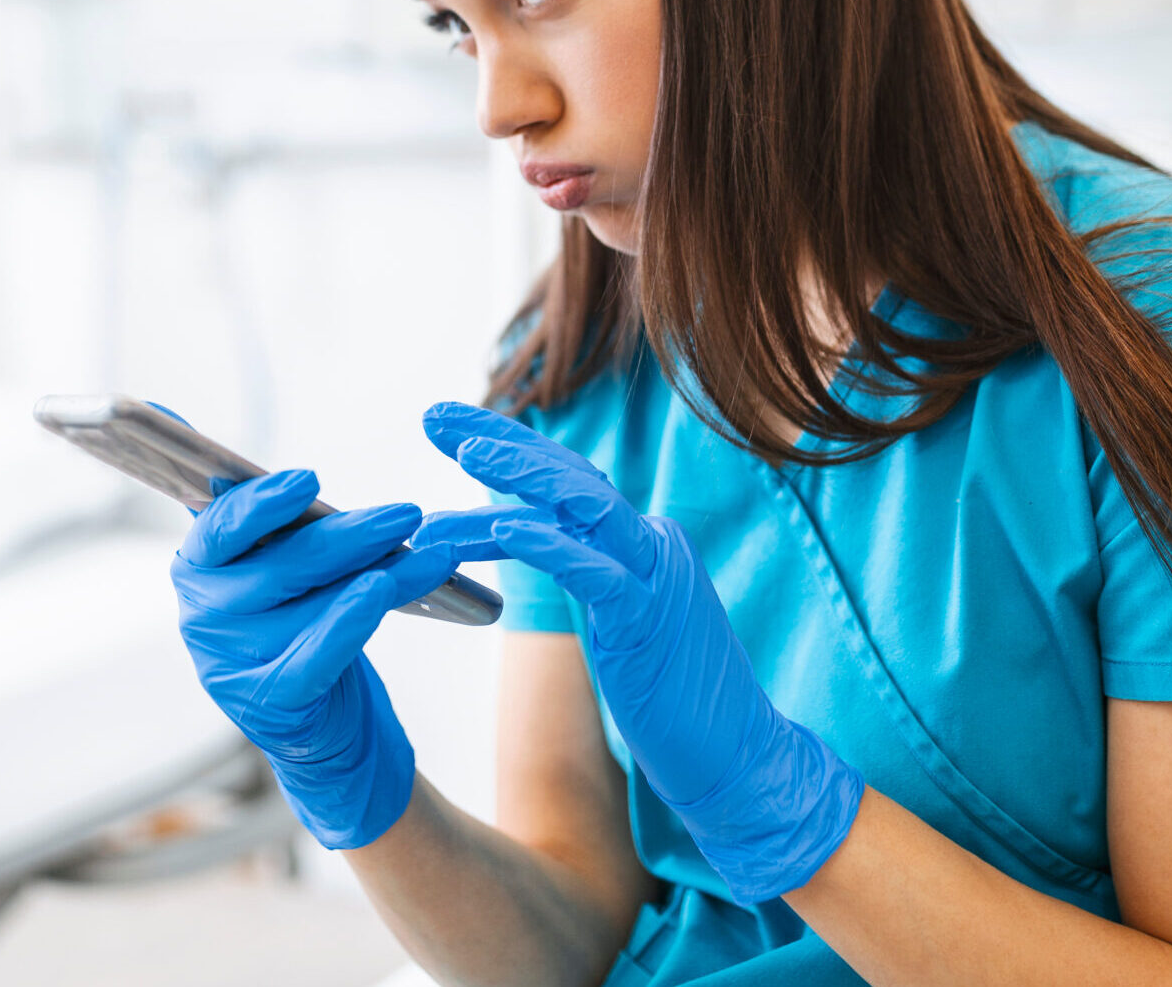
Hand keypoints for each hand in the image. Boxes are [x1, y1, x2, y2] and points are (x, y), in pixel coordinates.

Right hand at [170, 460, 458, 849]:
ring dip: (380, 575)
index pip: (219, 529)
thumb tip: (168, 415)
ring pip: (312, 606)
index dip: (262, 505)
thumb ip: (238, 498)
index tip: (309, 482)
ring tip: (430, 553)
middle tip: (406, 514)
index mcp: (197, 568)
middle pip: (282, 566)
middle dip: (350, 537)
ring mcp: (231, 665)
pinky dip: (353, 621)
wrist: (322, 723)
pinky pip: (319, 654)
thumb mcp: (268, 557)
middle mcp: (203, 616)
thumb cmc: (299, 622)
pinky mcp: (271, 703)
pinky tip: (387, 594)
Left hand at [411, 401, 864, 903]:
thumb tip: (536, 542)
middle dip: (499, 439)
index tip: (450, 424)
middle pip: (570, 473)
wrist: (740, 757)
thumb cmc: (675, 700)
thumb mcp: (622, 622)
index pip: (568, 479)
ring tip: (462, 453)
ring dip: (520, 474)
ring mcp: (655, 577)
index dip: (509, 446)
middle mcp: (651, 545)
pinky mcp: (649, 619)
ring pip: (584, 504)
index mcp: (641, 544)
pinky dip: (548, 542)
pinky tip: (502, 527)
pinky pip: (593, 569)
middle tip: (432, 414)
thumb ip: (590, 573)